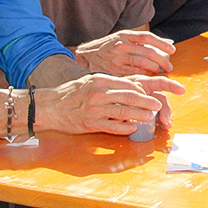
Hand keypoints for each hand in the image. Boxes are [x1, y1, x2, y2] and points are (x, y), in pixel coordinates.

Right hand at [37, 74, 184, 135]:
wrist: (49, 106)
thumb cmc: (72, 93)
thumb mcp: (90, 81)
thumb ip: (110, 84)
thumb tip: (132, 88)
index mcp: (101, 80)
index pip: (128, 84)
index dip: (143, 90)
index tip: (152, 93)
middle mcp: (99, 93)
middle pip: (130, 97)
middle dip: (147, 102)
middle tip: (158, 106)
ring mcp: (95, 109)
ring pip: (124, 112)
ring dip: (140, 115)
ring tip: (151, 117)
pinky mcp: (91, 124)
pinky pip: (113, 126)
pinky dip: (125, 128)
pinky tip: (133, 128)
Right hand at [74, 30, 175, 75]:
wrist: (84, 57)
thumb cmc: (106, 47)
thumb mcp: (121, 38)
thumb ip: (138, 42)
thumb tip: (163, 44)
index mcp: (124, 35)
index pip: (148, 37)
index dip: (162, 44)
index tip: (172, 50)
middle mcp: (121, 46)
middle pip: (148, 53)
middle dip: (162, 61)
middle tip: (169, 67)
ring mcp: (116, 59)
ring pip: (142, 65)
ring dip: (155, 69)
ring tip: (160, 71)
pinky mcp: (113, 71)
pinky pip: (133, 75)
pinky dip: (143, 77)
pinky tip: (148, 79)